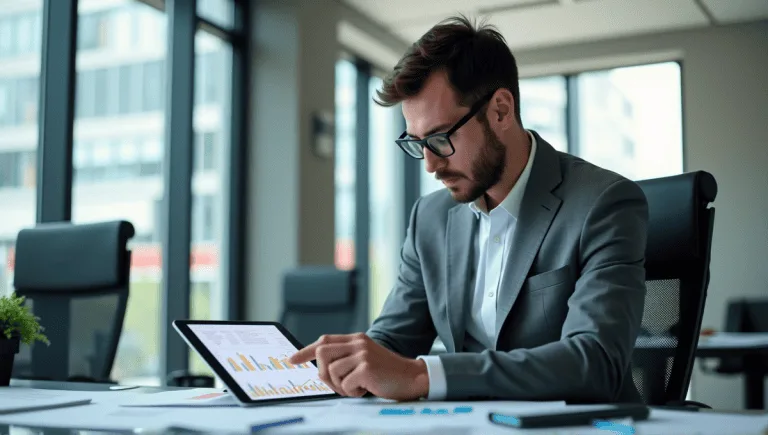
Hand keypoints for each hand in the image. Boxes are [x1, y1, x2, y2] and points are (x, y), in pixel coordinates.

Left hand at [289, 333, 428, 400]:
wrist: (412, 378)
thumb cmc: (386, 373)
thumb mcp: (365, 359)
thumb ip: (346, 357)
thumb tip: (320, 367)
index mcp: (356, 339)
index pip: (324, 340)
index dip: (306, 350)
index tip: (292, 360)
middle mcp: (358, 343)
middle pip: (322, 353)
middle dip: (323, 373)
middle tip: (337, 385)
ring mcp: (362, 354)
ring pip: (331, 371)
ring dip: (340, 386)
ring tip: (356, 387)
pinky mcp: (366, 367)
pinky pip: (345, 384)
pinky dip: (352, 392)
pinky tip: (365, 390)